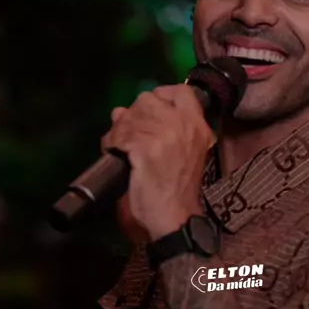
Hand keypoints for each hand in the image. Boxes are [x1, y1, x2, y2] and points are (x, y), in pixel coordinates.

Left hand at [101, 85, 214, 240]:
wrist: (175, 216)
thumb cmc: (178, 188)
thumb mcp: (187, 151)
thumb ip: (169, 128)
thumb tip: (125, 111)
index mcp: (197, 126)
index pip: (181, 92)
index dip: (162, 95)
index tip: (151, 109)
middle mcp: (183, 125)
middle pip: (147, 100)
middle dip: (132, 115)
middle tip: (129, 134)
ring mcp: (164, 135)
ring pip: (128, 116)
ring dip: (118, 131)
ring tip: (120, 147)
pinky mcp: (145, 148)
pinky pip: (119, 135)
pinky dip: (112, 144)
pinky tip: (115, 155)